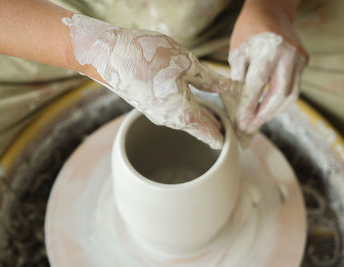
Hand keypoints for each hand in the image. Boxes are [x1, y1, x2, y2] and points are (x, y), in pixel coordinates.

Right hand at [63, 15, 229, 148]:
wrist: (108, 56)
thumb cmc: (148, 57)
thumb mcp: (186, 63)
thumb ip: (209, 79)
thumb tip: (227, 87)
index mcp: (184, 113)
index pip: (210, 132)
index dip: (224, 136)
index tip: (234, 141)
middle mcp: (170, 120)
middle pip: (198, 129)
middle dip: (213, 129)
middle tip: (227, 132)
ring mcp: (157, 114)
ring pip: (185, 121)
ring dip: (199, 121)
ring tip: (212, 121)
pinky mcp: (148, 105)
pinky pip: (173, 113)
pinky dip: (186, 113)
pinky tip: (189, 106)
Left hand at [222, 0, 307, 143]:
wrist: (271, 11)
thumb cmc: (249, 31)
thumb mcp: (237, 52)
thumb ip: (239, 79)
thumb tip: (239, 107)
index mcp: (268, 51)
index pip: (257, 87)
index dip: (248, 108)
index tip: (241, 123)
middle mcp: (288, 55)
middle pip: (279, 95)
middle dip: (264, 115)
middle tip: (250, 126)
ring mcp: (299, 59)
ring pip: (290, 95)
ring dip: (274, 110)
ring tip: (258, 119)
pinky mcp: (304, 62)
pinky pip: (294, 86)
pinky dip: (280, 99)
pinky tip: (267, 106)